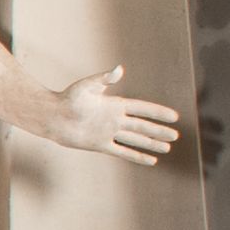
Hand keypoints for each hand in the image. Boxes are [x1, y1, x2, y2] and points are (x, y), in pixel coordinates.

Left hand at [58, 65, 179, 164]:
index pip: (142, 109)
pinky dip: (137, 156)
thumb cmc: (68, 99)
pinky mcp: (101, 145)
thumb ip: (104, 79)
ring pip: (136, 140)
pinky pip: (123, 152)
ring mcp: (109, 133)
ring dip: (152, 144)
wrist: (53, 117)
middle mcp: (115, 119)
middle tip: (176, 135)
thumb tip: (119, 69)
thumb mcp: (87, 86)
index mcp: (115, 105)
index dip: (158, 112)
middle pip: (143, 126)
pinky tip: (150, 161)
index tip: (174, 116)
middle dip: (159, 131)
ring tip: (168, 148)